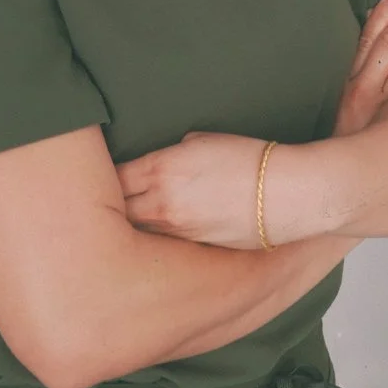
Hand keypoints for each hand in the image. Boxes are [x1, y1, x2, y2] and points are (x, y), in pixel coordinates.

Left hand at [113, 130, 270, 250]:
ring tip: (127, 220)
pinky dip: (157, 238)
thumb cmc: (249, 158)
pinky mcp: (193, 248)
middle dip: (112, 206)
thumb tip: (160, 160)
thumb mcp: (203, 140)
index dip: (105, 177)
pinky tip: (158, 234)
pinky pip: (163, 244)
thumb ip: (172, 152)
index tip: (101, 176)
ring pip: (137, 232)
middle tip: (105, 203)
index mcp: (161, 169)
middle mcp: (162, 203)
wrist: (286, 193)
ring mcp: (177, 230)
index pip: (114, 177)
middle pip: (117, 211)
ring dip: (133, 224)